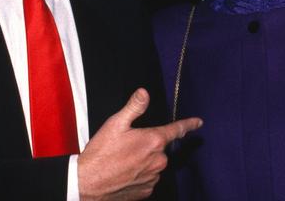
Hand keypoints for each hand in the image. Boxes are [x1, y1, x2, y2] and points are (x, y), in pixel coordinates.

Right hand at [78, 88, 201, 199]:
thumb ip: (134, 107)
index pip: (177, 130)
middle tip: (127, 147)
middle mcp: (158, 160)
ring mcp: (153, 178)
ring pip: (153, 164)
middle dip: (148, 145)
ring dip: (143, 161)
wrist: (86, 184)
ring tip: (122, 162)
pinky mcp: (146, 191)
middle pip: (160, 148)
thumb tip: (144, 92)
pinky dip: (139, 175)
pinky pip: (148, 179)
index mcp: (153, 141)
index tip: (199, 122)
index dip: (188, 124)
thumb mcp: (115, 124)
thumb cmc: (100, 154)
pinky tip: (124, 174)